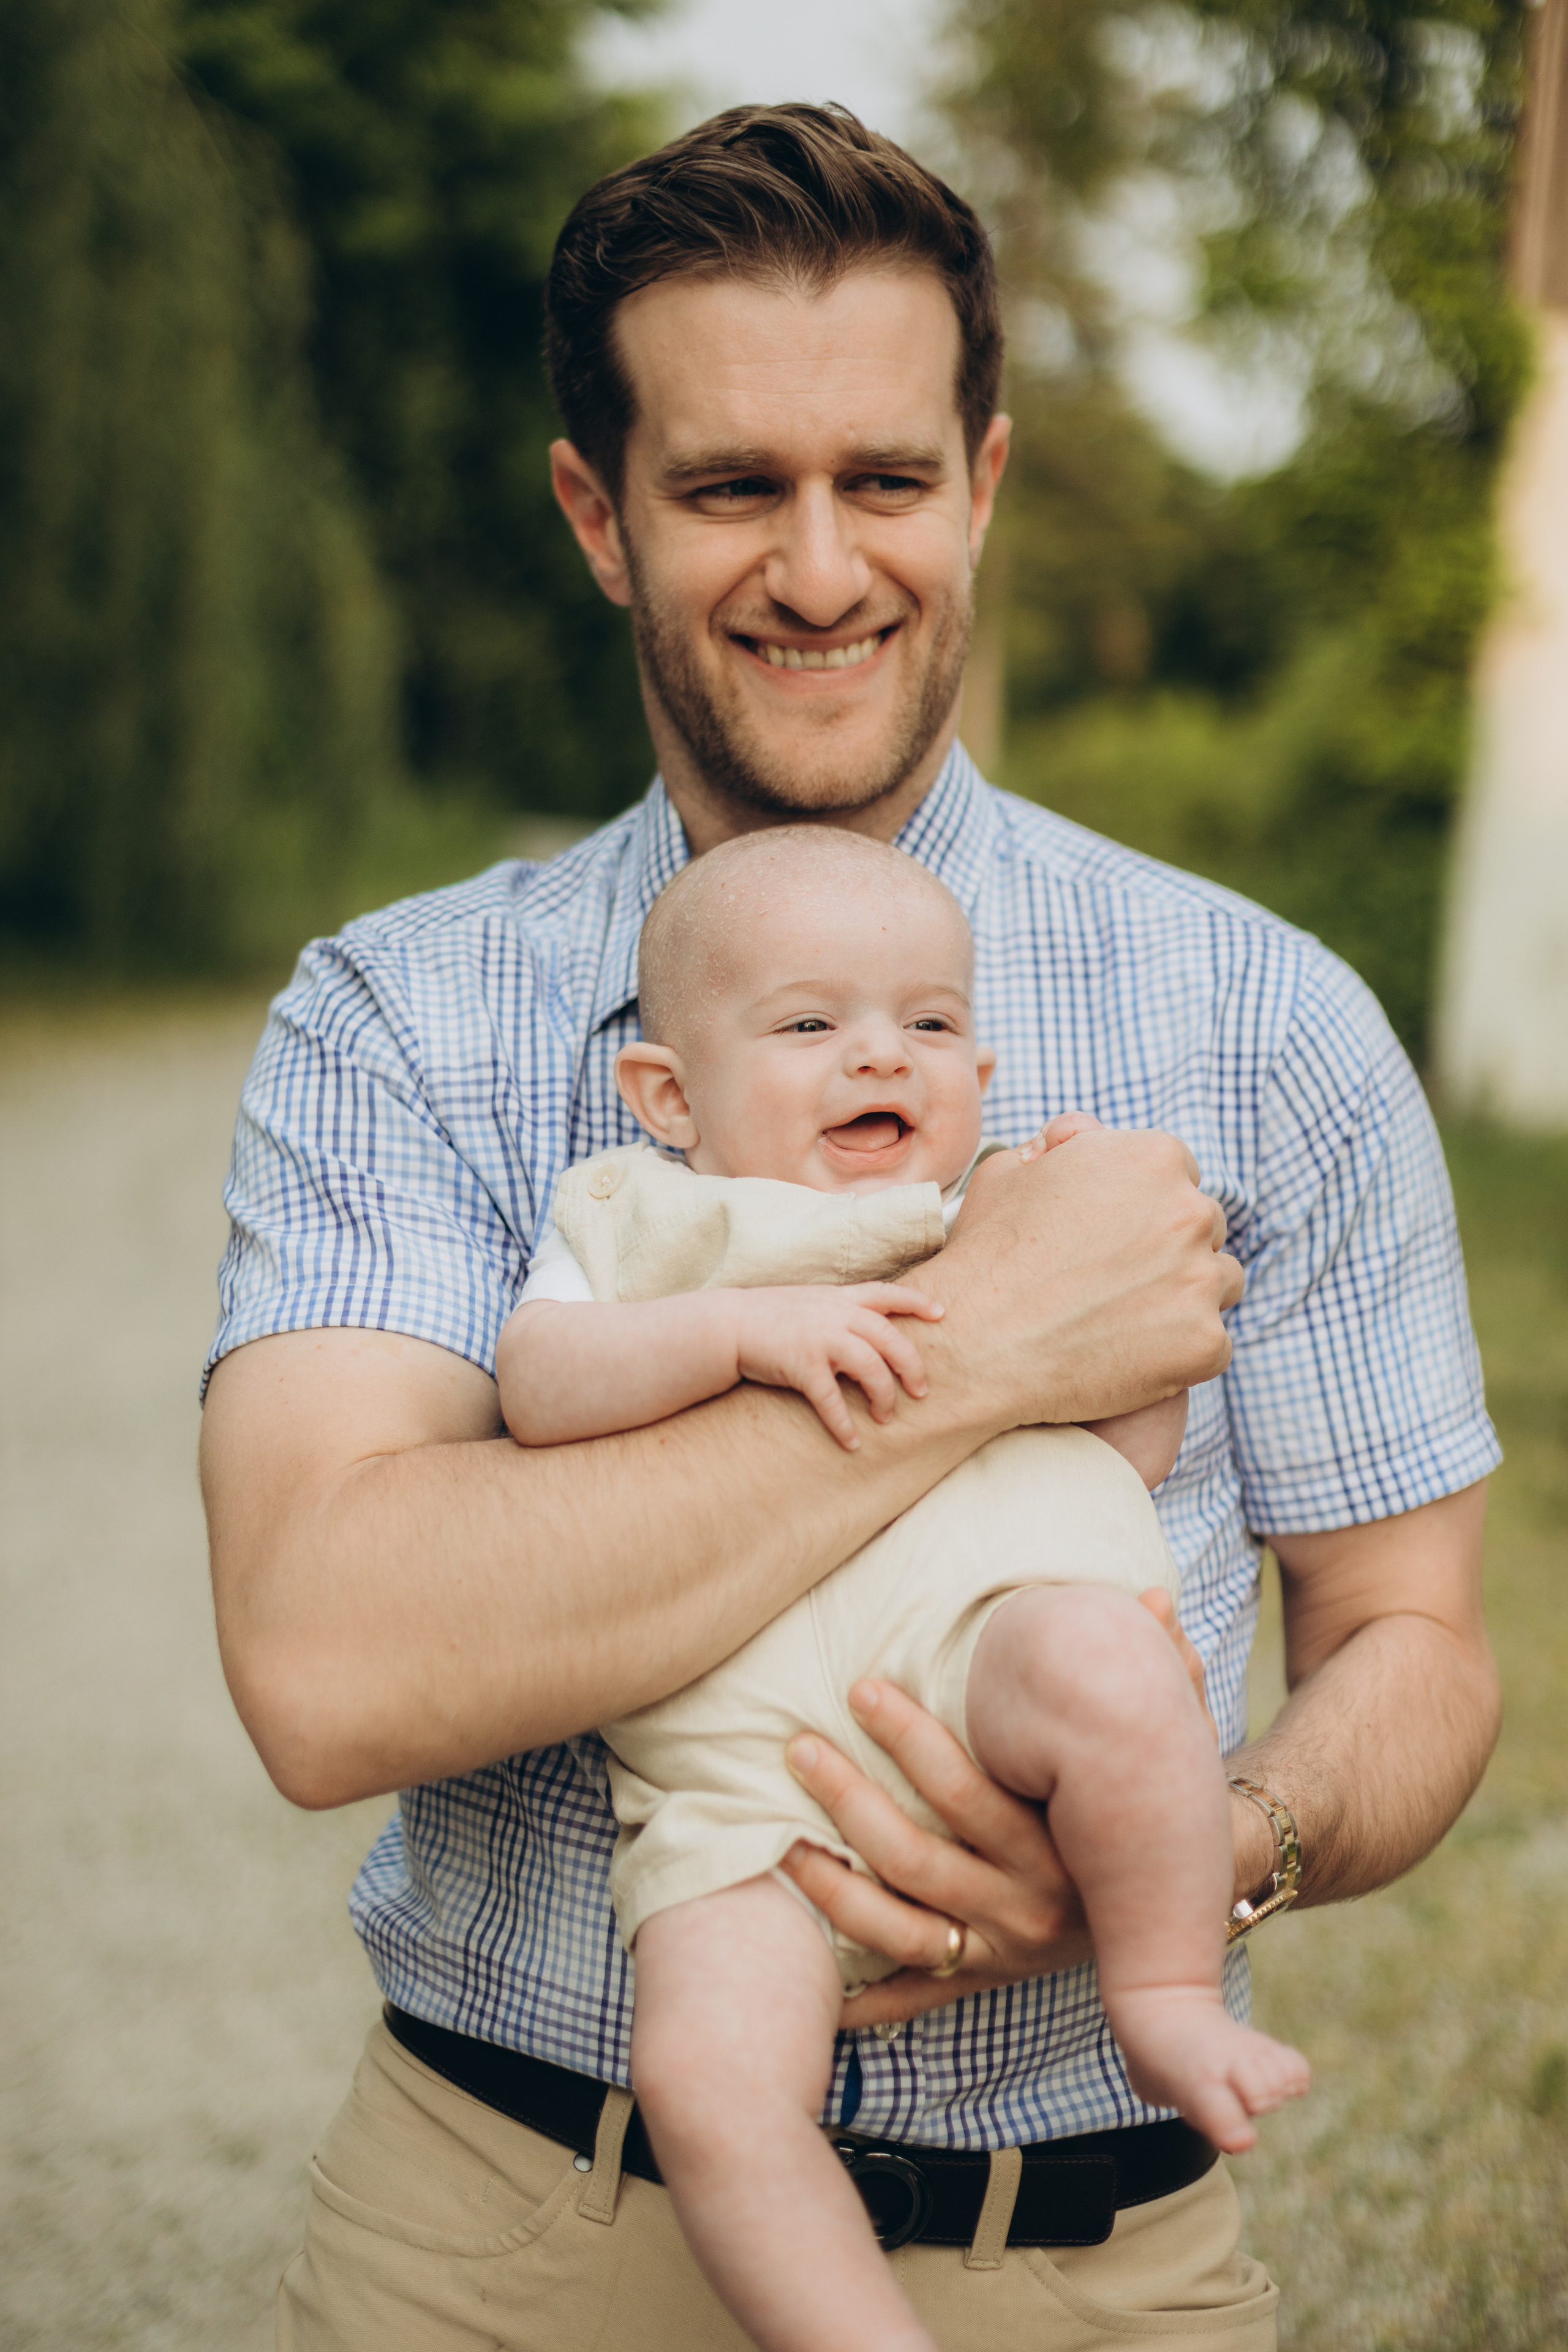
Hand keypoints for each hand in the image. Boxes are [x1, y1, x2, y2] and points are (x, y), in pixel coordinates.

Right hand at [735, 1284, 943, 1451]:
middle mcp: (835, 1314)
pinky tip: (852, 1442)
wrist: (727, 1325)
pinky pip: (832, 1400)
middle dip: (912, 1366)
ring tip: (887, 1417)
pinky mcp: (802, 1365)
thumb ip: (838, 1312)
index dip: (916, 1302)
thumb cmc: (768, 1317)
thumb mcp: (809, 1303)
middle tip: (921, 1391)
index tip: (941, 1313)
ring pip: (871, 1367)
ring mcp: (820, 1339)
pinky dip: (845, 1424)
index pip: (887, 1293)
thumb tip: (865, 1332)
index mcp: (839, 1298)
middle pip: (890, 1338)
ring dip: (884, 1396)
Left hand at [780, 1592, 1214, 2025]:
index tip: (862, 1689)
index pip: (969, 1794)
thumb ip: (1163, 1677)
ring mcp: (998, 1952)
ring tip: (779, 1840)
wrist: (1177, 1920)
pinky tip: (807, 1979)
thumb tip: (1154, 1597)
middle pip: (917, 1858)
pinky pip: (911, 1994)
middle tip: (797, 1747)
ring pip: (898, 1926)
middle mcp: (1026, 1910)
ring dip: (832, 1886)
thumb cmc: (1151, 1816)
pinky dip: (859, 1996)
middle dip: (851, 1800)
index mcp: (1060, 1850)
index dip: (910, 1741)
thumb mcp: (1167, 1751)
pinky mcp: (980, 1979)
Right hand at [938, 1113, 1240, 1427]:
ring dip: (1186, 1296)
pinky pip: (1213, 1344)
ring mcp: (1202, 1280)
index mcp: (1152, 1157)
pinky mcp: (1205, 1343)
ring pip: (1219, 1282)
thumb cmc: (986, 1254)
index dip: (1143, 1205)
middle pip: (1203, 1227)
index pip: (1178, 1176)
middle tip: (1115, 1281)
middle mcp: (1189, 1211)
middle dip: (1170, 1249)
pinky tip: (1130, 1356)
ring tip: (1125, 1318)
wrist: (974, 1345)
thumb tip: (1084, 1136)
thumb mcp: (1010, 1169)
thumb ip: (1063, 1143)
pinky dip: (1180, 1353)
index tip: (1115, 1235)